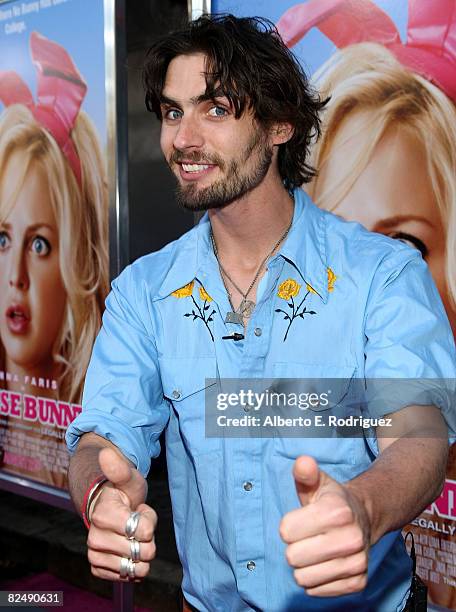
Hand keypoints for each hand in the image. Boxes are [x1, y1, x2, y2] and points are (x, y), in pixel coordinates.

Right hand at [87, 447, 156, 580]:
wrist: (108, 508)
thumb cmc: (122, 492)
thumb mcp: (128, 478)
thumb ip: (120, 468)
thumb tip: (106, 453)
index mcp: (103, 514)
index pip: (144, 531)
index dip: (148, 520)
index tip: (138, 509)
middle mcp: (95, 537)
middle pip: (143, 551)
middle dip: (147, 538)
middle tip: (136, 522)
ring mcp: (95, 554)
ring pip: (136, 568)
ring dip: (141, 553)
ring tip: (132, 536)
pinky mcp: (98, 568)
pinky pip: (127, 577)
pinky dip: (133, 565)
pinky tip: (127, 549)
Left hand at [279, 455, 370, 596]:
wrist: (364, 517)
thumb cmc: (332, 500)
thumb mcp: (318, 482)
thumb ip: (305, 473)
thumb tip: (303, 463)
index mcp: (337, 512)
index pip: (286, 531)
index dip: (289, 525)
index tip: (301, 519)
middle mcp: (351, 538)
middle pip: (293, 558)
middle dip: (294, 547)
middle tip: (308, 536)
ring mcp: (357, 563)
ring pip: (303, 578)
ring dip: (304, 566)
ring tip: (316, 550)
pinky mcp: (358, 583)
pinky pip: (317, 591)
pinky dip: (316, 580)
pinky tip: (325, 563)